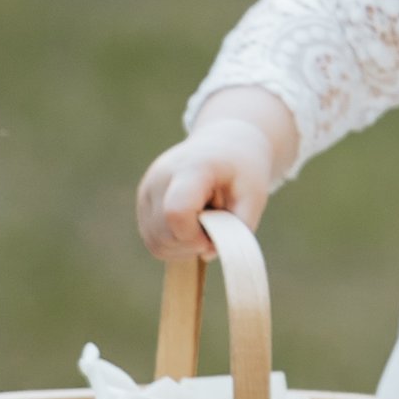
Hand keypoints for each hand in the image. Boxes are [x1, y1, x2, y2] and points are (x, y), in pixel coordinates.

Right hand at [135, 94, 298, 258]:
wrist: (224, 143)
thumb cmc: (243, 170)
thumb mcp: (255, 196)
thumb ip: (239, 228)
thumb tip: (207, 254)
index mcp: (192, 168)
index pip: (176, 213)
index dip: (195, 236)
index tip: (217, 232)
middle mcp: (160, 177)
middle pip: (164, 233)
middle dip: (193, 244)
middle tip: (217, 228)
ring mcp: (147, 189)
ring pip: (155, 242)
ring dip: (184, 246)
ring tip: (206, 225)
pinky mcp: (143, 201)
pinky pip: (153, 240)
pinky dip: (175, 243)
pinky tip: (193, 227)